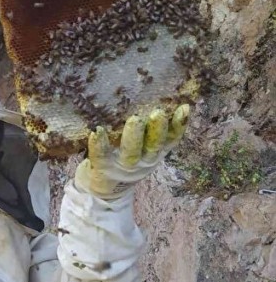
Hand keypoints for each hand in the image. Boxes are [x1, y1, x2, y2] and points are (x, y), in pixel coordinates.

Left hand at [74, 105, 189, 198]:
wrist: (102, 191)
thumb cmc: (122, 157)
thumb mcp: (141, 147)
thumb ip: (148, 128)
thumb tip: (154, 90)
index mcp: (154, 152)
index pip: (171, 139)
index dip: (179, 125)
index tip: (184, 107)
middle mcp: (143, 160)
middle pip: (153, 146)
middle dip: (157, 130)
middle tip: (158, 112)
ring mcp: (123, 167)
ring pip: (131, 153)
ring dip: (134, 137)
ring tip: (135, 120)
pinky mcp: (102, 169)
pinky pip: (101, 157)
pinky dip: (100, 145)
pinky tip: (97, 132)